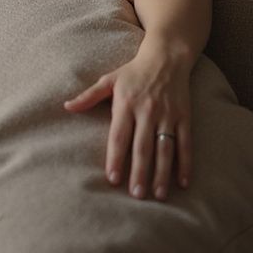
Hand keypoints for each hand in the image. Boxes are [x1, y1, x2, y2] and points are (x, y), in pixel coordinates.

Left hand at [63, 52, 192, 201]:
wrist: (166, 58)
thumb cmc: (132, 72)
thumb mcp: (108, 80)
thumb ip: (88, 96)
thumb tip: (66, 107)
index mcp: (126, 104)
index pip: (119, 136)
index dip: (116, 157)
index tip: (112, 178)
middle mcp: (147, 111)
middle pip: (142, 147)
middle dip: (139, 172)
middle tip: (136, 194)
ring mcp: (167, 115)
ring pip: (165, 148)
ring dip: (162, 173)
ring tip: (158, 195)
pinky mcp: (184, 117)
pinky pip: (185, 143)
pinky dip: (185, 163)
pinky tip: (183, 182)